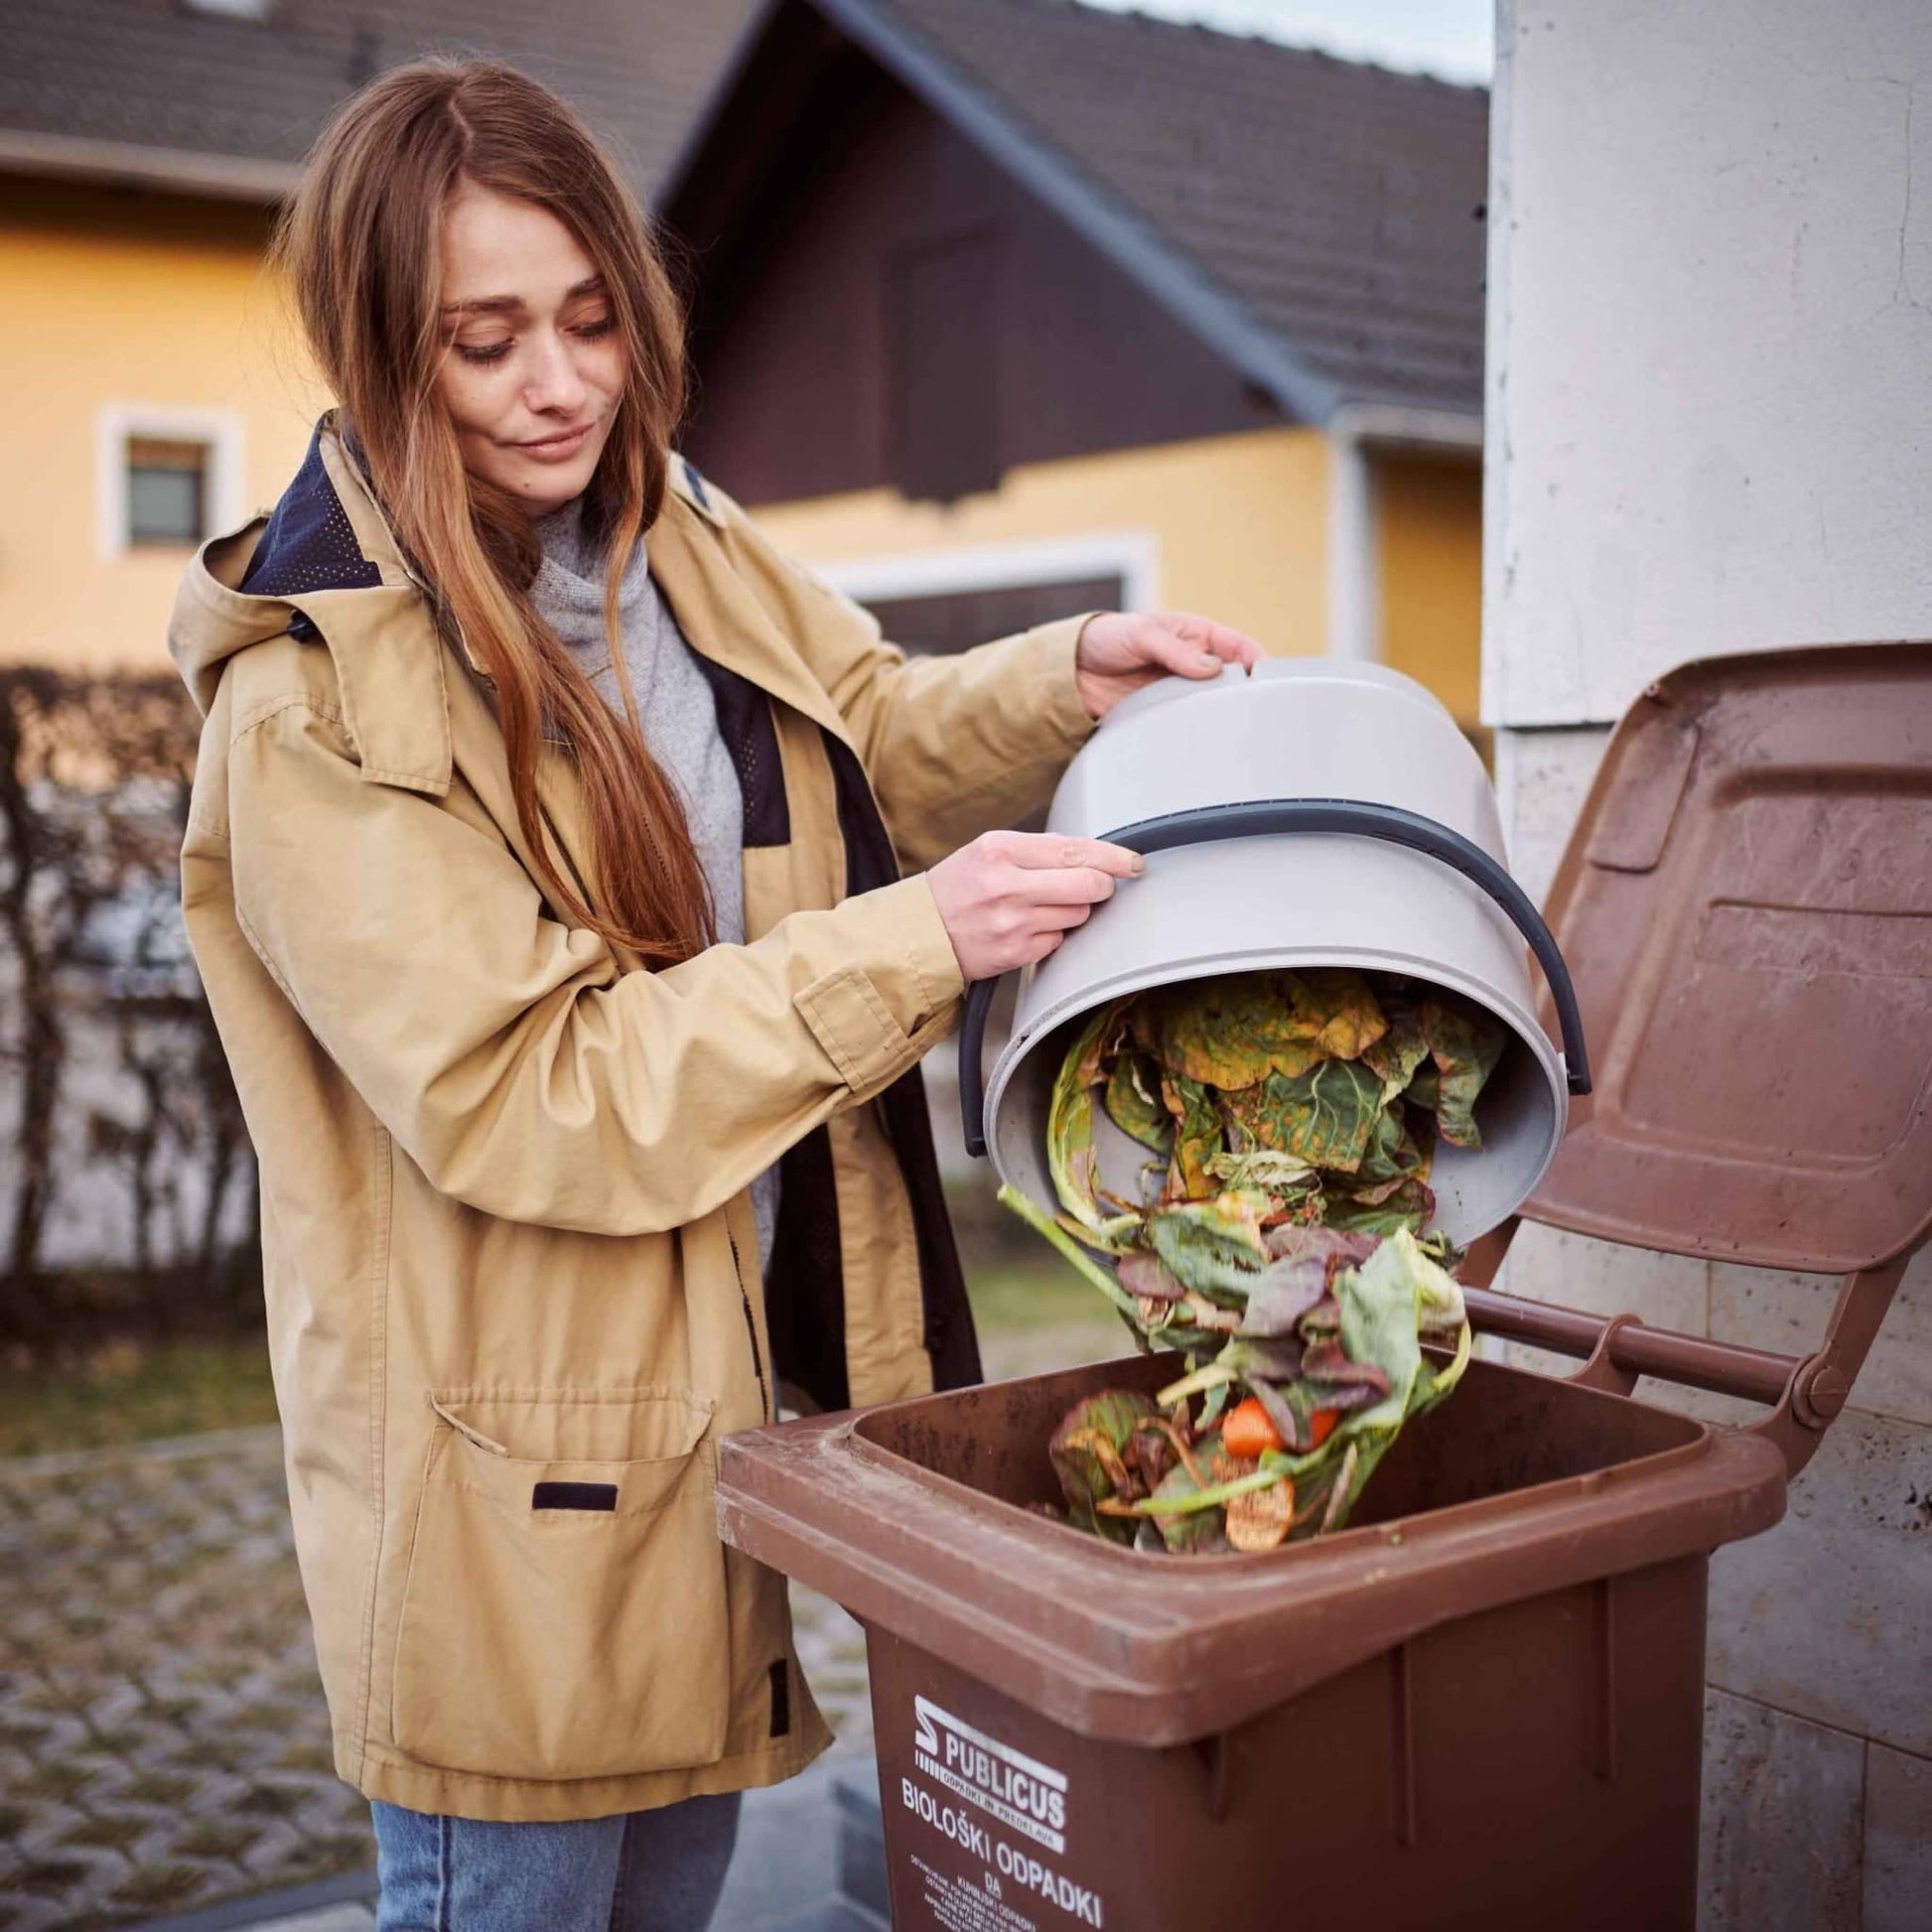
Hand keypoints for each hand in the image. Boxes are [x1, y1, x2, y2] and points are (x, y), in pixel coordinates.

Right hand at [927, 830, 1143, 981]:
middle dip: (1102, 886)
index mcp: (1000, 850)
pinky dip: (1052, 934)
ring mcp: (1012, 922)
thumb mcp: (986, 851)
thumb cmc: (955, 889)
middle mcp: (1007, 885)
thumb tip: (1091, 857)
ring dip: (1072, 911)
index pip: (1074, 850)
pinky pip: (1058, 941)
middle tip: (1098, 886)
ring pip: (1077, 914)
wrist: (918, 934)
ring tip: (1041, 906)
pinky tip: (1028, 928)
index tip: (1132, 862)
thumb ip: (1037, 851)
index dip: (1112, 857)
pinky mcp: (1015, 953)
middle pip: (1087, 885)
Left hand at [1074, 611, 1263, 719]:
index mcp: (1196, 636)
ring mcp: (1179, 691)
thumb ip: (1175, 651)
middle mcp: (1193, 665)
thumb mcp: (1141, 633)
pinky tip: (1198, 740)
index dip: (1256, 662)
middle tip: (1248, 710)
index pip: (1239, 647)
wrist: (1069, 669)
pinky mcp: (1162, 714)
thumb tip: (1211, 667)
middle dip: (1242, 695)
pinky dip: (1194, 732)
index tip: (1264, 679)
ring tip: (1226, 728)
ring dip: (1218, 716)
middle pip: (1231, 682)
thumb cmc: (1106, 637)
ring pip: (1211, 707)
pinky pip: (1186, 725)